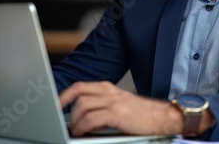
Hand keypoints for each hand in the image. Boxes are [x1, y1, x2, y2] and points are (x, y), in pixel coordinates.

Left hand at [59, 81, 182, 136]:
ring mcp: (114, 102)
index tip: (56, 104)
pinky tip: (83, 132)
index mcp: (108, 88)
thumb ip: (103, 105)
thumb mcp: (120, 104)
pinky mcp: (117, 114)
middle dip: (65, 106)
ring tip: (74, 129)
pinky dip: (83, 126)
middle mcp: (110, 92)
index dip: (65, 94)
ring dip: (75, 120)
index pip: (81, 86)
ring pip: (83, 106)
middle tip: (58, 117)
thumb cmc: (142, 114)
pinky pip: (92, 118)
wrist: (162, 117)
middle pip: (79, 92)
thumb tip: (82, 114)